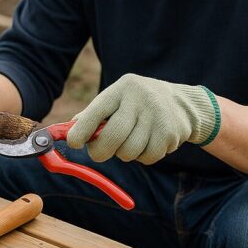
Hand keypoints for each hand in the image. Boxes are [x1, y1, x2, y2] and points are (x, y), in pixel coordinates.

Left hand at [66, 74, 218, 163]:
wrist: (182, 104)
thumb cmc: (136, 105)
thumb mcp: (115, 101)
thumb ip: (92, 116)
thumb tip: (66, 133)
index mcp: (120, 89)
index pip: (96, 111)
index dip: (82, 130)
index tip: (74, 143)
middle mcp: (139, 99)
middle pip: (111, 137)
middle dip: (100, 152)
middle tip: (99, 153)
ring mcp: (157, 116)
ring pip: (128, 152)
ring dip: (125, 154)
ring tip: (132, 141)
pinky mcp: (171, 133)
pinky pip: (147, 158)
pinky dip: (144, 157)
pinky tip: (149, 143)